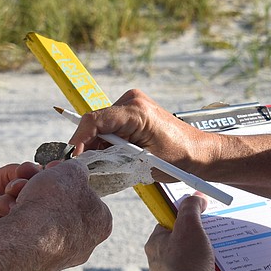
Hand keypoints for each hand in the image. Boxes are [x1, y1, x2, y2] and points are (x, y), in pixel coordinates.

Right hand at [0, 158, 112, 270]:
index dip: (67, 180)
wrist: (26, 240)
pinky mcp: (41, 265)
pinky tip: (12, 220)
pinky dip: (20, 227)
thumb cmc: (53, 203)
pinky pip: (29, 240)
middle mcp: (88, 244)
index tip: (52, 172)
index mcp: (103, 222)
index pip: (87, 197)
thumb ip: (78, 169)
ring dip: (30, 210)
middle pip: (64, 212)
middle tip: (31, 186)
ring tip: (17, 201)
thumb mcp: (71, 171)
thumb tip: (76, 170)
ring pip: (44, 226)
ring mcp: (64, 258)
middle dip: (47, 197)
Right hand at [68, 89, 219, 181]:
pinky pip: (111, 127)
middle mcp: (132, 101)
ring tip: (100, 167)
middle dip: (88, 147)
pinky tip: (110, 159)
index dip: (79, 140)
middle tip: (83, 169)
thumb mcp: (144, 164)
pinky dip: (107, 143)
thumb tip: (88, 165)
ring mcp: (132, 104)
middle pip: (95, 124)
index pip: (95, 120)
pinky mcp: (133, 111)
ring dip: (98, 147)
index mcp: (137, 111)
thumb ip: (114, 161)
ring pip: (101, 127)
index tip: (72, 159)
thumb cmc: (179, 159)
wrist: (199, 152)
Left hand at [145, 193, 222, 270]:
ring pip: (191, 256)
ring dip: (205, 251)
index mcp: (154, 245)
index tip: (196, 214)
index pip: (166, 224)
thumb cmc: (187, 260)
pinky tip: (220, 264)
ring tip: (218, 247)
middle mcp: (160, 261)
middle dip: (197, 235)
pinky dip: (209, 267)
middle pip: (180, 240)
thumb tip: (196, 198)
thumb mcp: (189, 224)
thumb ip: (191, 207)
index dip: (182, 217)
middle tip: (211, 230)